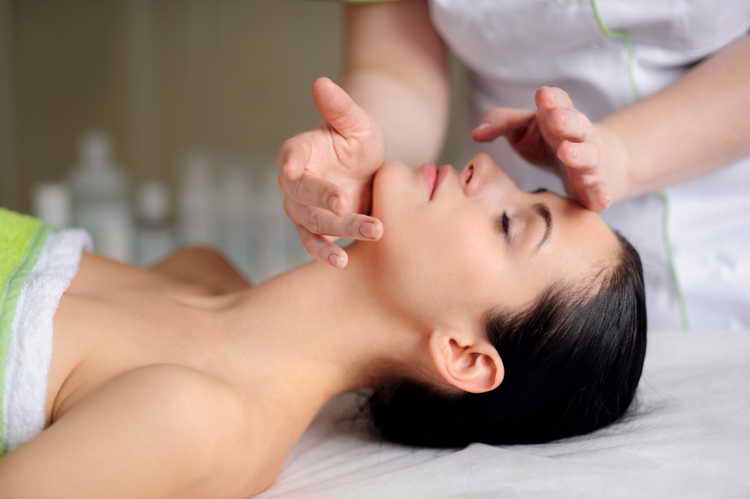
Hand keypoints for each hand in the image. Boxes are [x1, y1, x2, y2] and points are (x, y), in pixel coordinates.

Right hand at [278, 77, 384, 267]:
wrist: (369, 173)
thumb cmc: (358, 143)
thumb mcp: (356, 123)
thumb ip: (339, 106)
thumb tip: (321, 82)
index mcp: (299, 150)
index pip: (291, 153)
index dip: (291, 160)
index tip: (292, 167)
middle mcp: (294, 182)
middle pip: (302, 194)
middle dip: (322, 200)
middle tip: (344, 204)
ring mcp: (303, 209)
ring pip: (312, 222)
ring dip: (336, 231)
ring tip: (365, 236)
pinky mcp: (316, 231)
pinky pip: (316, 244)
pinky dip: (327, 253)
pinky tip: (343, 262)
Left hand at [471, 86, 630, 210]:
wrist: (602, 163)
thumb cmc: (551, 141)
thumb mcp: (525, 129)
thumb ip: (501, 124)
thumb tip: (476, 134)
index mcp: (558, 118)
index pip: (558, 103)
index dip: (552, 99)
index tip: (542, 96)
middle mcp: (577, 137)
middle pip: (576, 125)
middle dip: (566, 121)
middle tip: (554, 118)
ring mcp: (590, 162)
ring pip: (587, 157)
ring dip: (579, 154)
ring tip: (566, 152)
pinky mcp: (595, 188)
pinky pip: (598, 191)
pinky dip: (599, 195)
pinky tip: (599, 201)